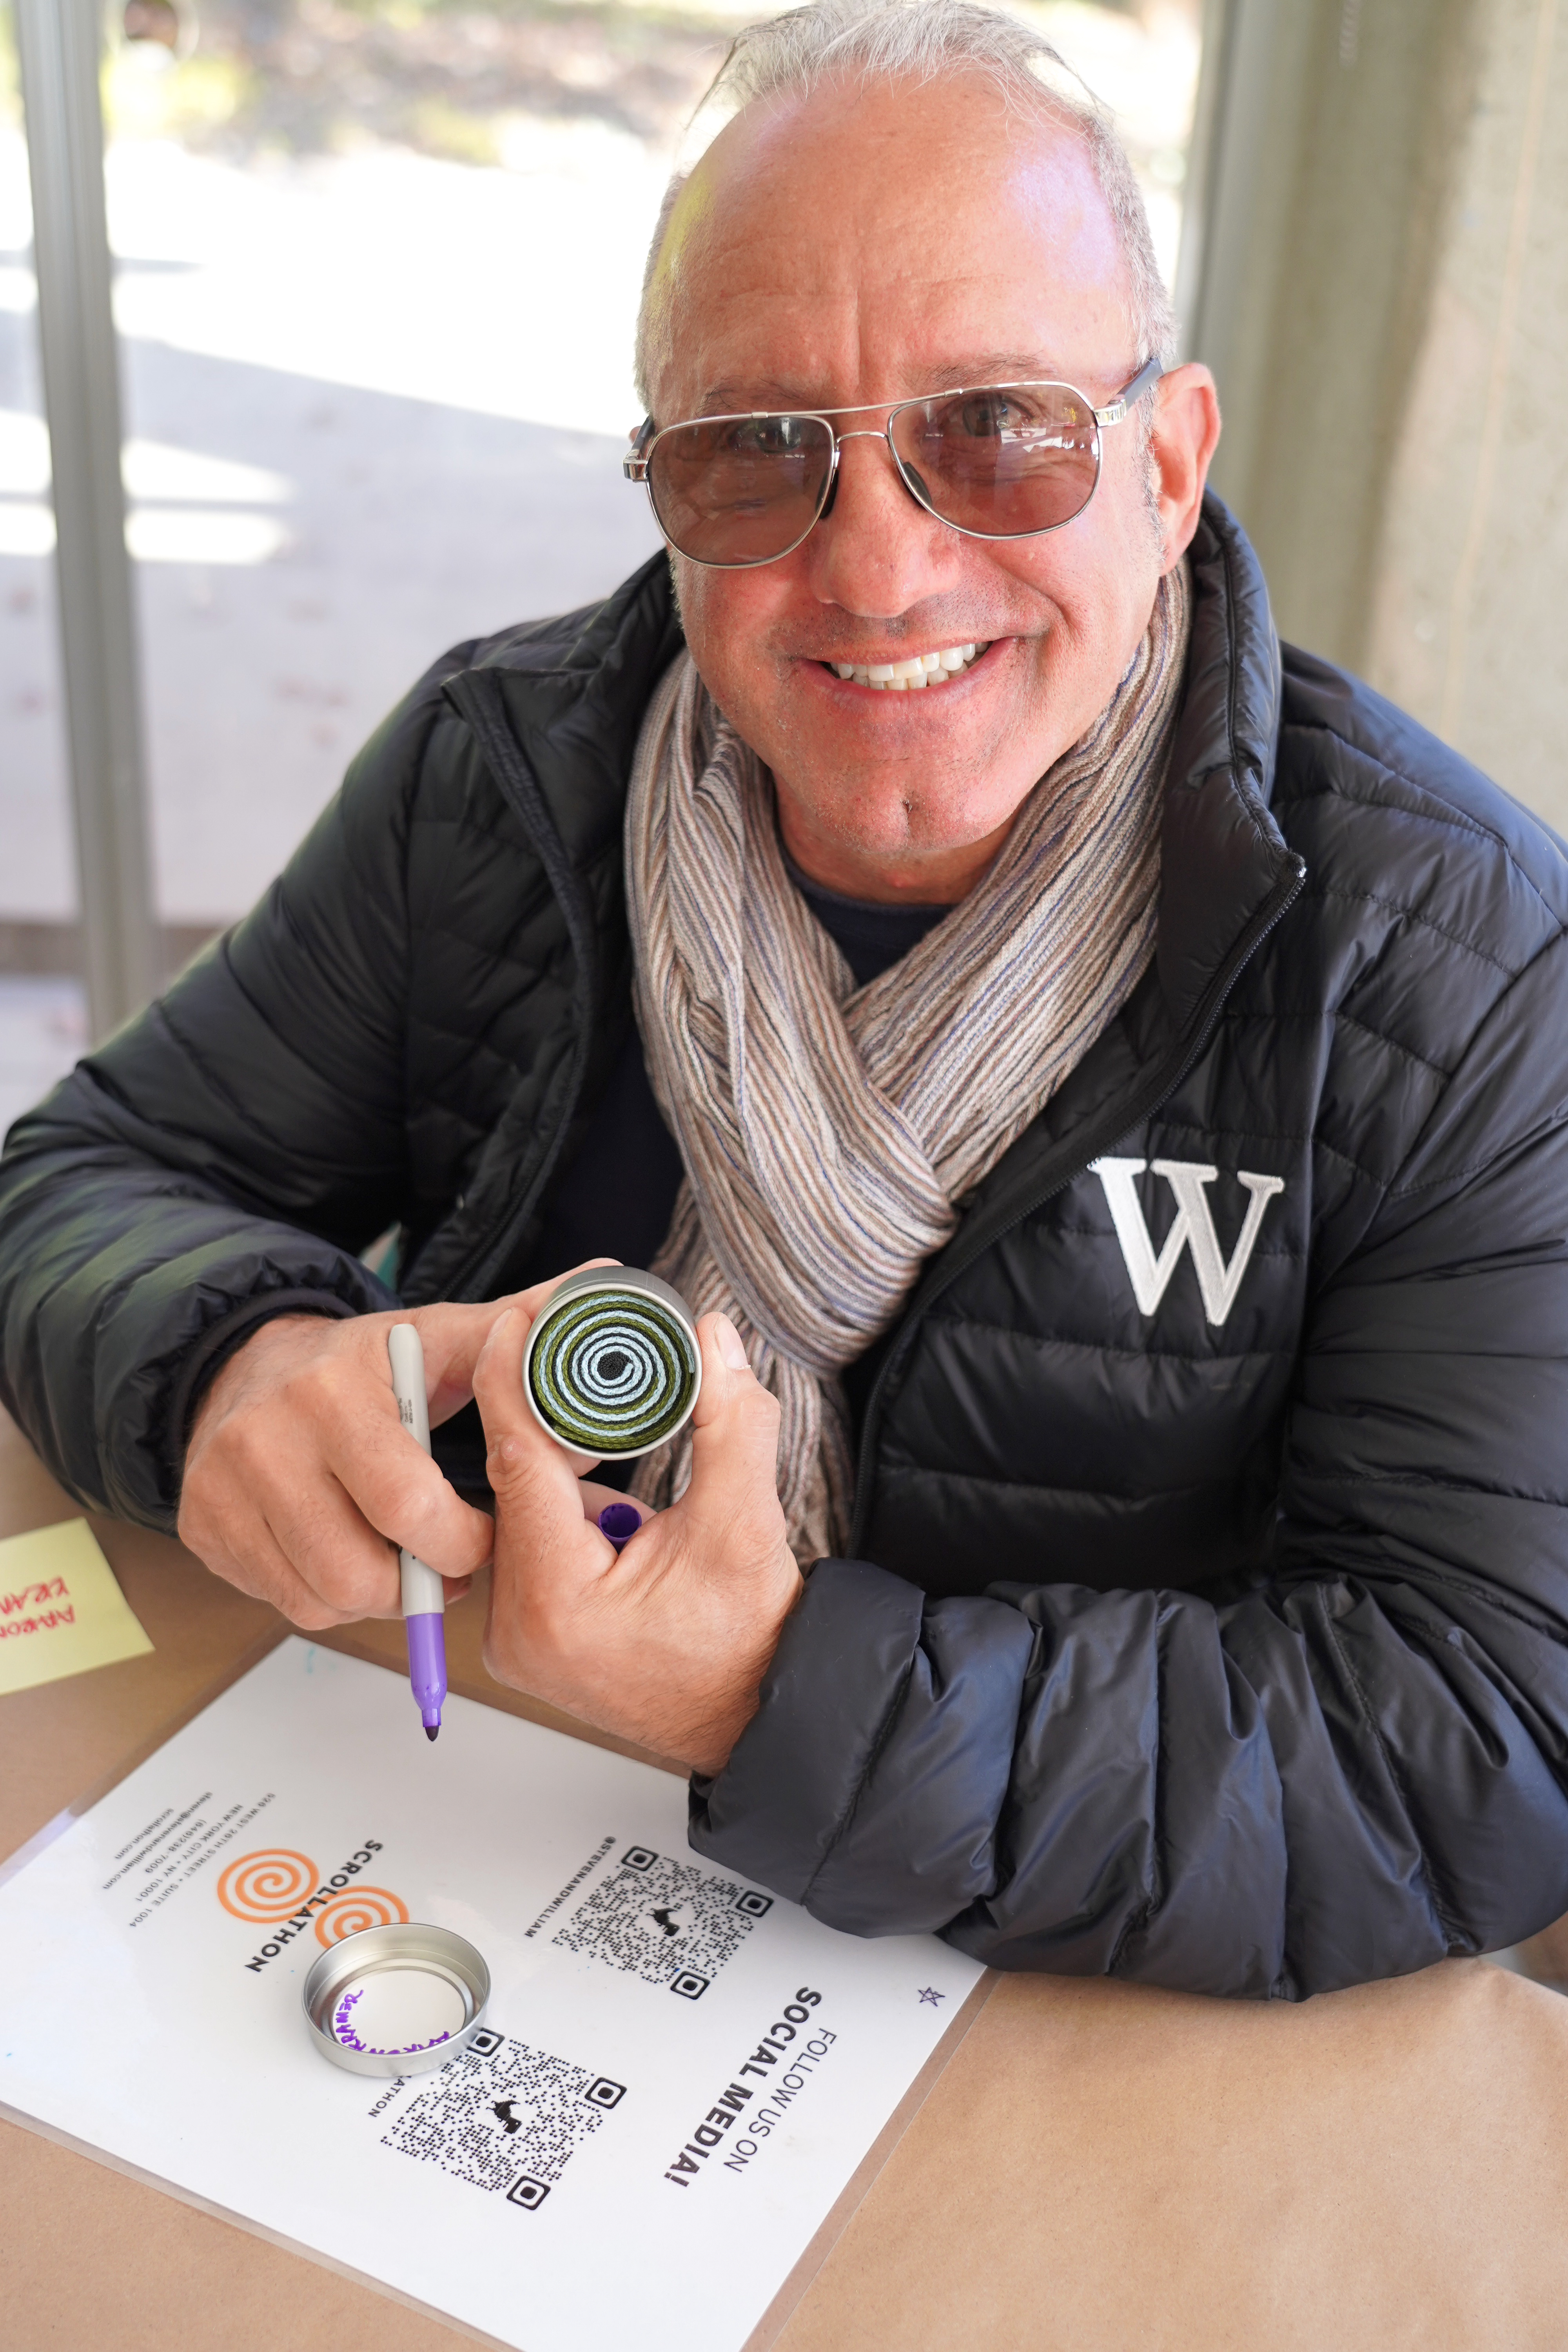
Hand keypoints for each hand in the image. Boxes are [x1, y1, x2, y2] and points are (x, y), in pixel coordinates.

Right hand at [178, 1267, 610, 1629]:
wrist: (245, 1371)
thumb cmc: (365, 1366)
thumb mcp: (440, 1337)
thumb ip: (520, 1325)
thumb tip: (603, 1281)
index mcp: (334, 1388)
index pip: (409, 1503)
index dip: (465, 1538)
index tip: (491, 1529)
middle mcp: (266, 1438)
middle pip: (361, 1568)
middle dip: (427, 1579)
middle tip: (455, 1558)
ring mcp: (226, 1488)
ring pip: (325, 1596)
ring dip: (382, 1596)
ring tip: (408, 1559)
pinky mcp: (203, 1528)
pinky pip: (288, 1602)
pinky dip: (331, 1596)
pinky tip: (354, 1555)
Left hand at [473, 1307, 801, 1773]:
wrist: (760, 1718)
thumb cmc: (751, 1645)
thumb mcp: (745, 1526)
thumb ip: (729, 1423)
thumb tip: (710, 1338)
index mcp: (557, 1602)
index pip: (519, 1461)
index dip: (516, 1379)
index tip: (519, 1317)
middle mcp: (518, 1627)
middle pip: (516, 1483)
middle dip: (548, 1412)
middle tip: (573, 1343)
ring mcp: (519, 1637)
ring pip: (526, 1511)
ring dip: (565, 1463)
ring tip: (610, 1424)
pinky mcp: (532, 1635)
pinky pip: (536, 1543)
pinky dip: (569, 1506)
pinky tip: (613, 1490)